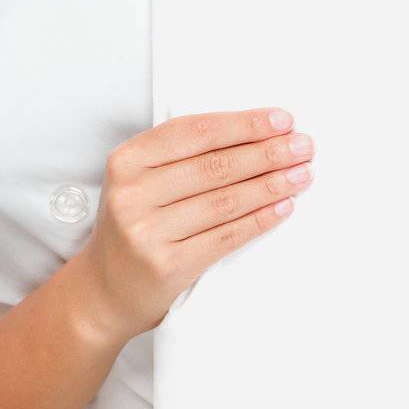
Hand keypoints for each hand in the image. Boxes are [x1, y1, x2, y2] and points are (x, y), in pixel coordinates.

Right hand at [77, 107, 314, 339]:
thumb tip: (255, 135)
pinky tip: (284, 207)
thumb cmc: (135, 223)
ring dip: (271, 185)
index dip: (242, 125)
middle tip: (303, 146)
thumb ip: (181, 156)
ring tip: (303, 174)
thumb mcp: (140, 179)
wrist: (106, 288)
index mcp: (126, 160)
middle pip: (214, 165)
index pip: (194, 132)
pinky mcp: (168, 266)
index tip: (281, 120)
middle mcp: (133, 193)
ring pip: (225, 201)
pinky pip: (226, 237)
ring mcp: (148, 232)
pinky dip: (260, 220)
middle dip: (267, 153)